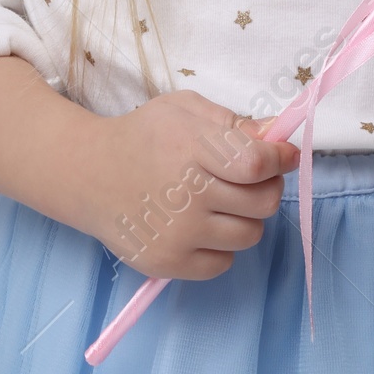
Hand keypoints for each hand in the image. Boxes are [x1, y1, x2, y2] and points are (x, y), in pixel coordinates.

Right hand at [77, 90, 299, 281]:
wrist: (89, 174)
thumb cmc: (142, 135)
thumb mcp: (183, 109)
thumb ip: (231, 120)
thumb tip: (275, 135)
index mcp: (192, 148)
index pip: (257, 164)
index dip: (280, 160)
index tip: (284, 156)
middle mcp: (187, 194)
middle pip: (263, 203)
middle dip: (267, 187)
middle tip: (251, 178)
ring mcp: (178, 234)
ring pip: (250, 235)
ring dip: (245, 218)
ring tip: (222, 201)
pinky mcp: (169, 264)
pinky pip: (223, 263)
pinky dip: (221, 246)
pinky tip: (201, 225)